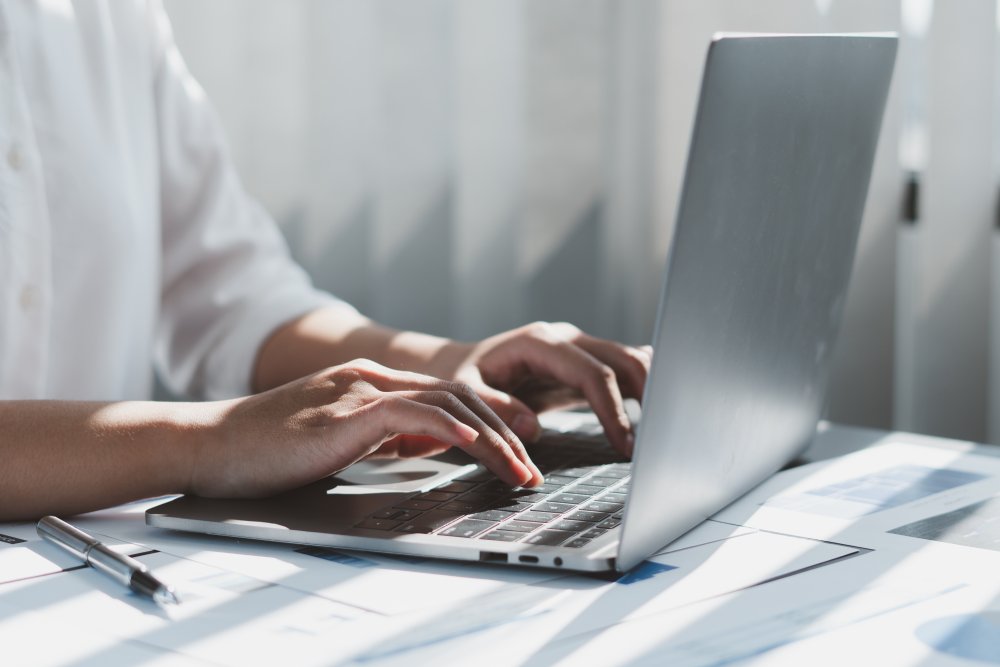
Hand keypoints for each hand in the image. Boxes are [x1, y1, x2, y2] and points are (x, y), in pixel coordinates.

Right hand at [189, 359, 543, 498]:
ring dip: (492, 440)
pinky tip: (477, 449)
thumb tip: (421, 445)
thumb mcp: (337, 439)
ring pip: (448, 404)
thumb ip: (380, 434)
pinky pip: (414, 413)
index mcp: (371, 383)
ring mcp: (360, 389)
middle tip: (531, 468)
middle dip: (505, 433)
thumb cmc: (265, 450)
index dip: (491, 421)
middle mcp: (372, 377)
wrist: (209, 444)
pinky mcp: (346, 410)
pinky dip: (452, 430)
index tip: (520, 450)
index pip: (448, 396)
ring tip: (518, 472)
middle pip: (459, 397)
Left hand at [438, 322, 651, 456]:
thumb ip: (495, 407)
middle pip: (622, 359)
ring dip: (651, 390)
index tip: (624, 445)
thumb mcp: (466, 392)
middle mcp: (566, 338)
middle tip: (657, 440)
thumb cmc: (465, 378)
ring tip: (661, 431)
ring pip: (631, 360)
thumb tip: (530, 427)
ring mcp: (580, 347)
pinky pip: (624, 368)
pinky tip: (655, 413)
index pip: (592, 373)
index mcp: (540, 342)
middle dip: (646, 396)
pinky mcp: (587, 362)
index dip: (612, 409)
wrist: (467, 365)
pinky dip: (642, 387)